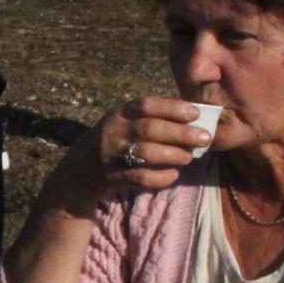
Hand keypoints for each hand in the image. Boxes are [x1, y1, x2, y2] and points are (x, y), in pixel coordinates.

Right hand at [50, 96, 211, 215]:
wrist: (79, 171)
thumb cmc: (113, 142)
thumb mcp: (123, 123)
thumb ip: (149, 118)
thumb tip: (192, 118)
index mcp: (118, 114)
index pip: (147, 105)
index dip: (172, 108)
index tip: (195, 113)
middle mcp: (113, 132)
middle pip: (150, 129)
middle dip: (181, 133)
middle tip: (205, 138)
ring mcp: (111, 155)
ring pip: (146, 153)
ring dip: (173, 155)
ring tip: (189, 157)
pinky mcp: (112, 177)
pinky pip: (141, 177)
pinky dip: (161, 177)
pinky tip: (174, 175)